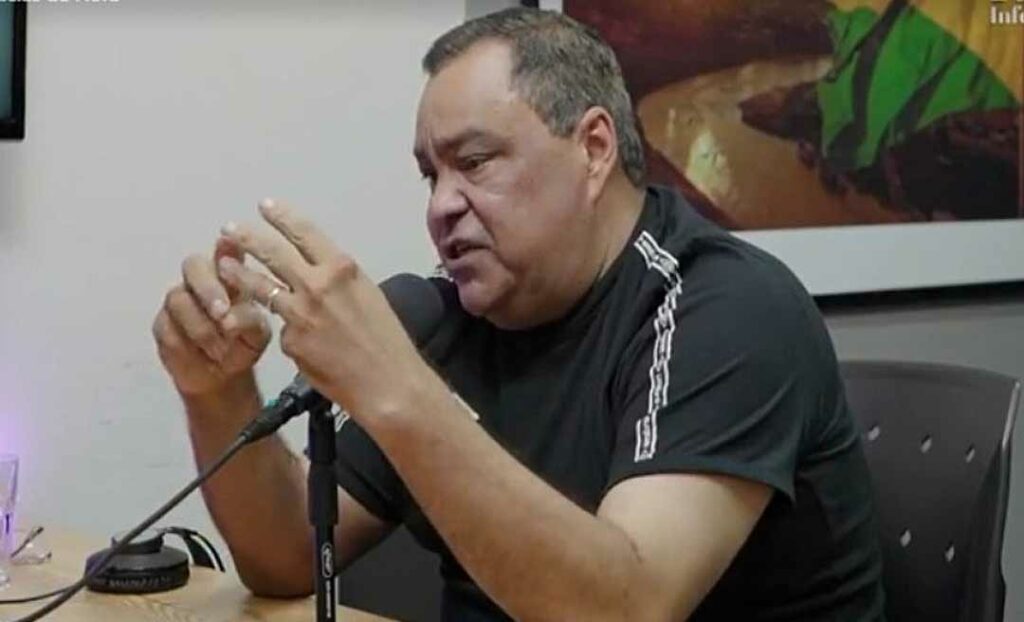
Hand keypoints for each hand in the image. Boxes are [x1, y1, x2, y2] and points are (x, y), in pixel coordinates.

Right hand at [153, 237, 271, 396]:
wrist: (221, 376)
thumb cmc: (243, 345)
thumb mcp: (257, 334)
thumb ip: (248, 319)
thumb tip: (229, 317)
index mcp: (231, 276)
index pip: (227, 252)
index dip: (225, 245)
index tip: (227, 242)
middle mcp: (202, 281)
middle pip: (193, 265)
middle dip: (207, 288)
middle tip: (222, 313)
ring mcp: (179, 299)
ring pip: (178, 298)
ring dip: (200, 325)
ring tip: (221, 349)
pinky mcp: (162, 323)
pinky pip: (166, 327)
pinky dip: (186, 344)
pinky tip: (203, 354)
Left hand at [216, 199, 426, 418]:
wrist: (387, 382)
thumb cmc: (387, 342)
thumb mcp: (369, 295)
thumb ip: (338, 280)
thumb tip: (317, 273)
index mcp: (341, 268)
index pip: (304, 232)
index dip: (281, 216)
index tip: (266, 206)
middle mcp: (316, 285)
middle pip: (272, 252)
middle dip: (247, 237)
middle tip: (230, 229)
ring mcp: (299, 313)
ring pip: (259, 286)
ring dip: (239, 273)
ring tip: (224, 265)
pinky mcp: (290, 341)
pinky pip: (280, 328)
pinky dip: (285, 330)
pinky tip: (299, 340)